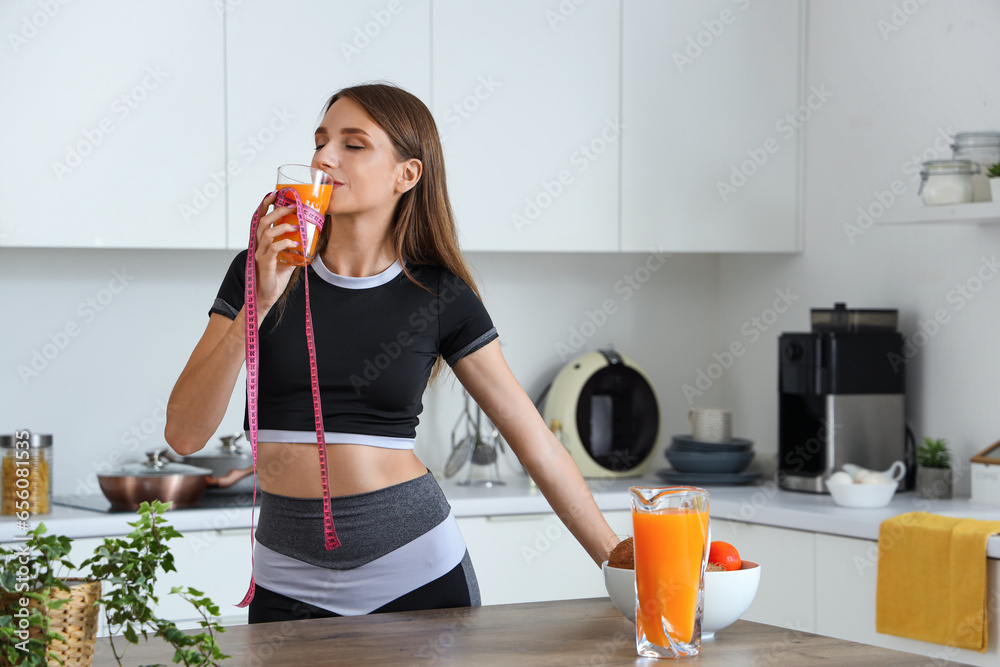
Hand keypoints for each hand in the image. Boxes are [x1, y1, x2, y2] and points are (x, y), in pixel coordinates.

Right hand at [253, 192, 298, 317]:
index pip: (260, 219)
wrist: (267, 296)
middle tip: (292, 207)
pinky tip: (294, 243)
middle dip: (277, 211)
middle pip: (263, 222)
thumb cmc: (275, 277)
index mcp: (262, 242)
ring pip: (266, 233)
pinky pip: (273, 249)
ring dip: (282, 227)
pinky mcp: (265, 264)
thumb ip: (294, 248)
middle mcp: (258, 246)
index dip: (265, 205)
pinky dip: (284, 243)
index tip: (274, 194)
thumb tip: (309, 238)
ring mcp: (260, 254)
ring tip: (295, 225)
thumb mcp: (287, 258)